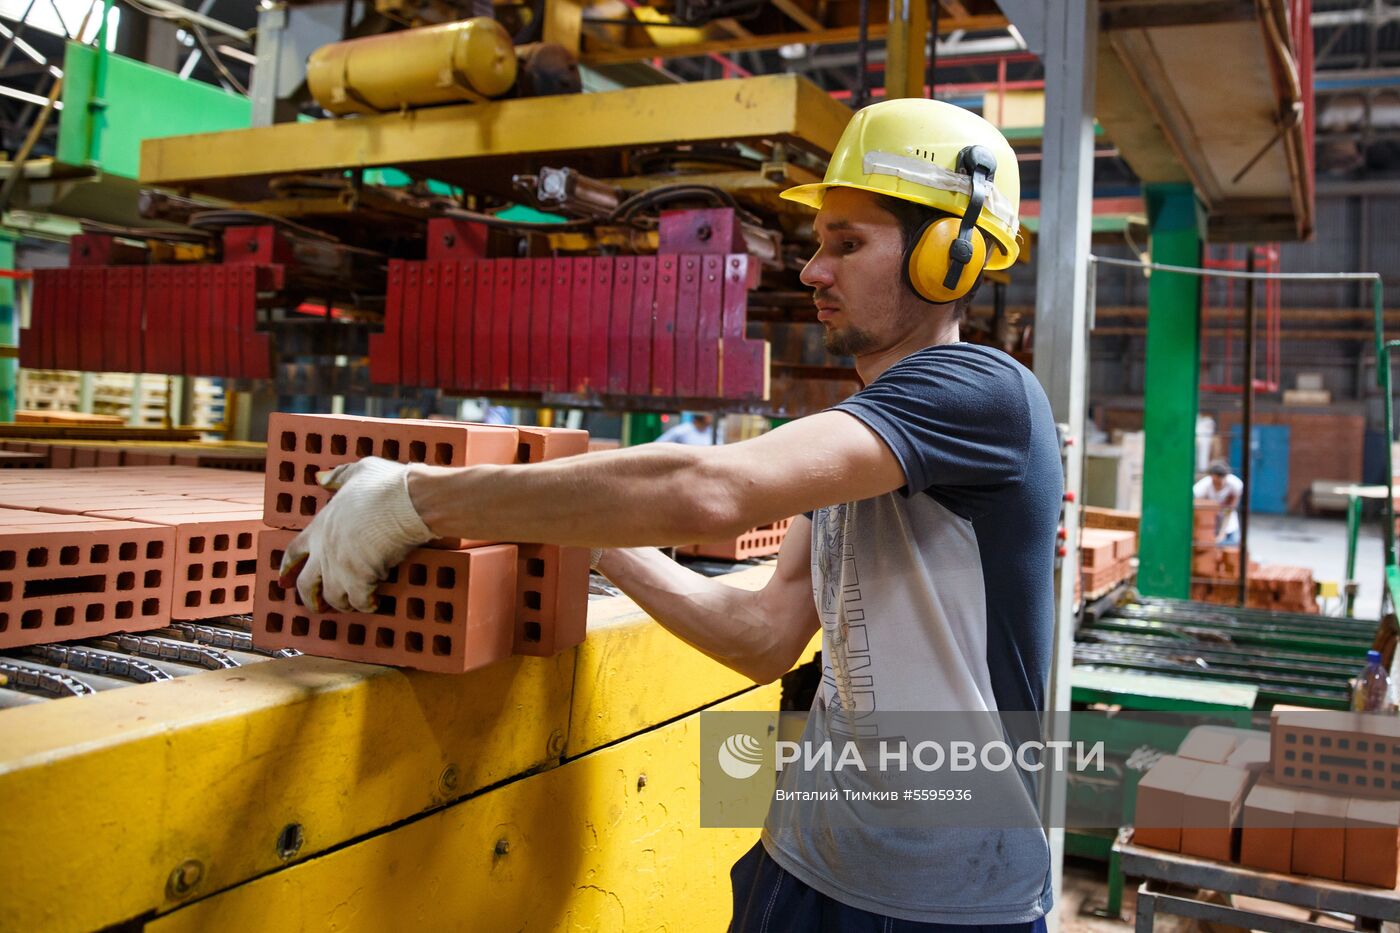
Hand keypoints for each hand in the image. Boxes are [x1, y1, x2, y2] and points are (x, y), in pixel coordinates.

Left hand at [278, 457, 435, 612]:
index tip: (283, 580)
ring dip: (343, 603)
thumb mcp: (359, 471)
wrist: (407, 502)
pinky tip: (374, 602)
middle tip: (319, 606)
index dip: (287, 568)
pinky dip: (366, 605)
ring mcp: (340, 567)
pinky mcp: (360, 580)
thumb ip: (338, 477)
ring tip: (353, 604)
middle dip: (310, 599)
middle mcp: (324, 550)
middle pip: (306, 584)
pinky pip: (359, 602)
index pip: (294, 552)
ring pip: (332, 597)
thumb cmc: (386, 486)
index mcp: (321, 525)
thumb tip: (321, 478)